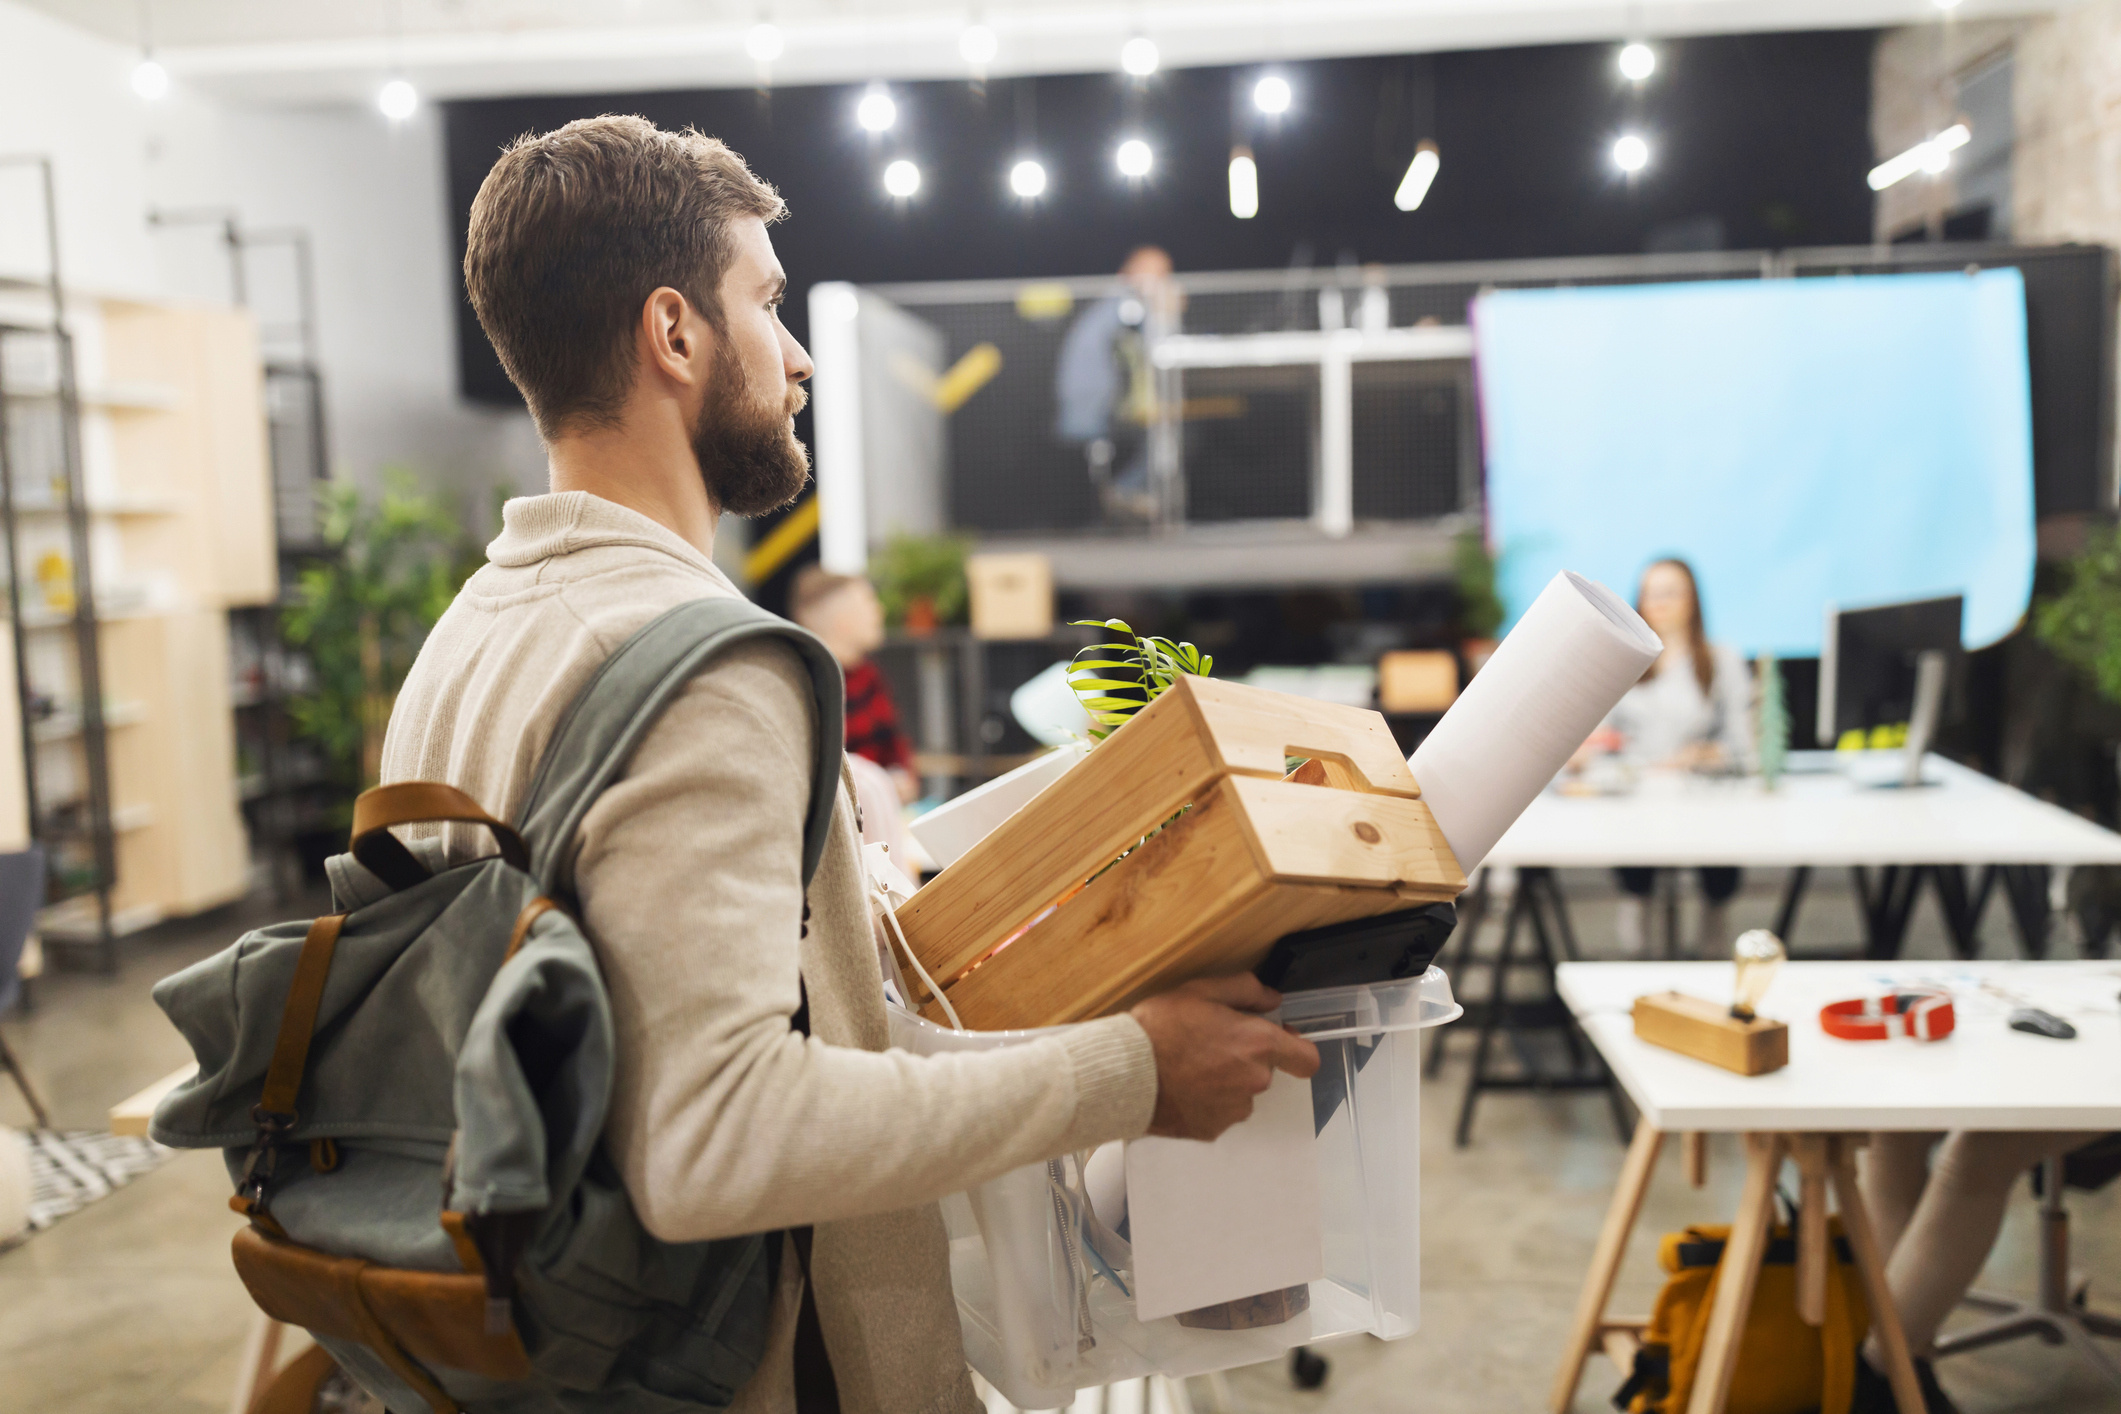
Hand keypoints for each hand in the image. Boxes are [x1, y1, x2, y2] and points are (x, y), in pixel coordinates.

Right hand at [1129, 975, 1320, 1141]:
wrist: (1125, 1073)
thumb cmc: (1159, 1030)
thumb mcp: (1201, 991)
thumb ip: (1245, 990)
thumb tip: (1271, 998)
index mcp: (1258, 1045)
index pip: (1306, 1059)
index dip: (1297, 1049)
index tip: (1281, 1041)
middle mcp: (1254, 1081)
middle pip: (1265, 1070)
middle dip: (1244, 1058)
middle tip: (1210, 1043)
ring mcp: (1234, 1109)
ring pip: (1241, 1092)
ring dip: (1225, 1081)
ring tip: (1190, 1066)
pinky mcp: (1212, 1129)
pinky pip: (1219, 1112)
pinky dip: (1206, 1101)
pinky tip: (1181, 1086)